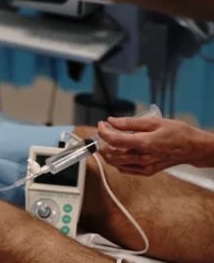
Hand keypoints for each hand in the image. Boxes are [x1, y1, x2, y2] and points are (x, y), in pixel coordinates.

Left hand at [97, 117, 213, 175]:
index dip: (103, 132)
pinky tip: (120, 151)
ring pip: (116, 164)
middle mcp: (143, 158)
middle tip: (103, 132)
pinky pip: (125, 169)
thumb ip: (129, 123)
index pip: (114, 141)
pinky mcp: (148, 172)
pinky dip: (118, 161)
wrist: (193, 148)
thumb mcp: (153, 121)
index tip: (101, 124)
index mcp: (144, 143)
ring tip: (109, 140)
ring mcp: (145, 167)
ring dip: (108, 152)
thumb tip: (111, 121)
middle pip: (111, 155)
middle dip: (102, 143)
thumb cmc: (177, 133)